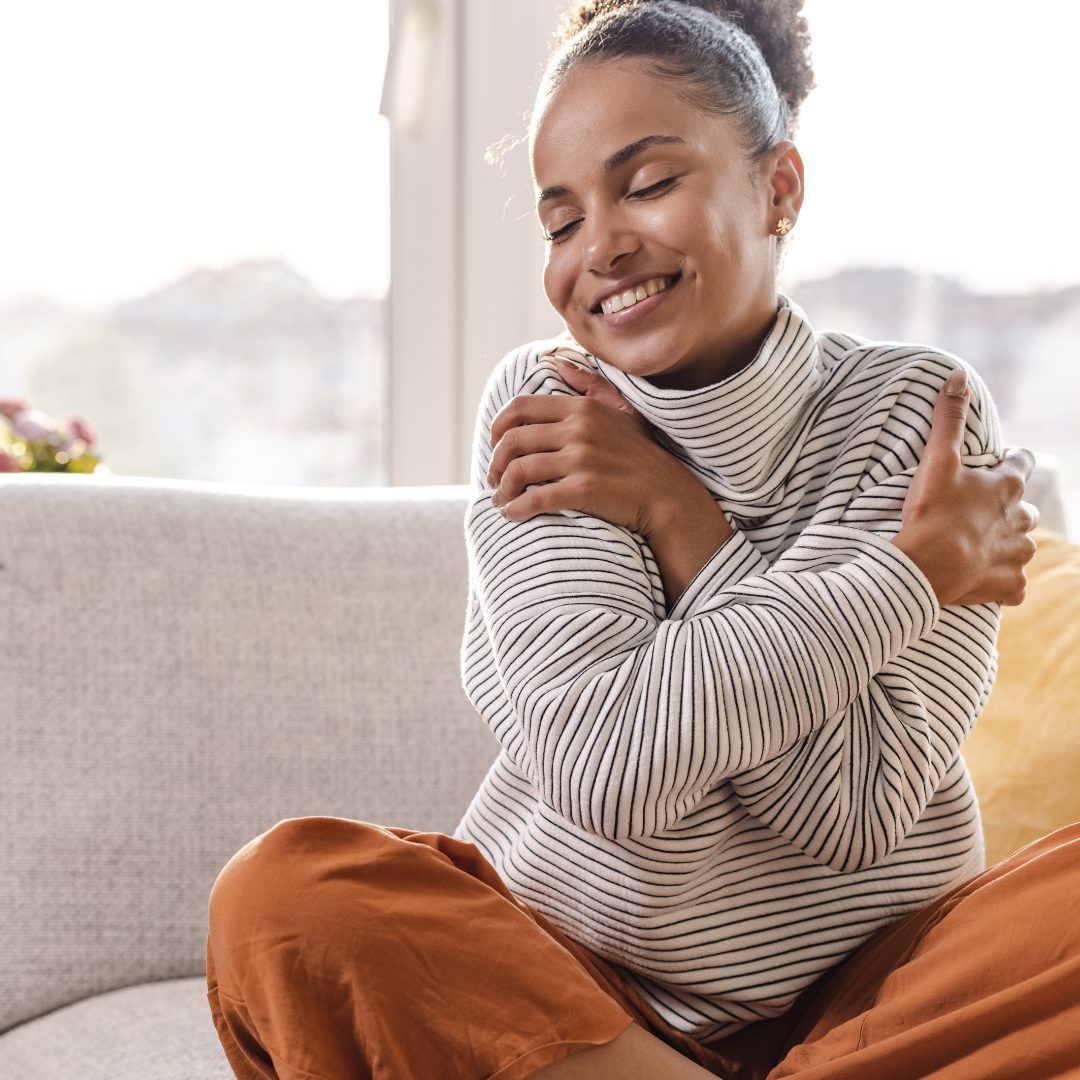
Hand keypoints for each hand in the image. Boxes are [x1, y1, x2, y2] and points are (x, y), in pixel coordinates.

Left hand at [486, 354, 696, 535]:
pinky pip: (536, 498)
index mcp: (582, 408)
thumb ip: (590, 386)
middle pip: (513, 441)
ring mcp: (581, 459)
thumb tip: (560, 363)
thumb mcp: (622, 411)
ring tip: (501, 499)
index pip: (520, 408)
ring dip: (502, 488)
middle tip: (494, 478)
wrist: (669, 495)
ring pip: (519, 470)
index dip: (498, 427)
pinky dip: (517, 508)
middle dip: (495, 462)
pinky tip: (512, 514)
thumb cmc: (643, 456)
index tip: (495, 445)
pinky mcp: (584, 489)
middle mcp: (578, 430)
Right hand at [892, 370, 1038, 605]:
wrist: (928, 566)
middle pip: (1025, 509)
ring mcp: (1017, 555)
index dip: (1011, 461)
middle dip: (1007, 509)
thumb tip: (958, 376)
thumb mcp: (937, 460)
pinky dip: (1003, 584)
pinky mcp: (1008, 586)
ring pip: (1022, 547)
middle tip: (976, 512)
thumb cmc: (933, 512)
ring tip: (977, 547)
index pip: (1023, 463)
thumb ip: (948, 419)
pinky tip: (986, 581)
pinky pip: (1015, 587)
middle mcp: (1021, 520)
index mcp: (1007, 487)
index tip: (995, 464)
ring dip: (1006, 546)